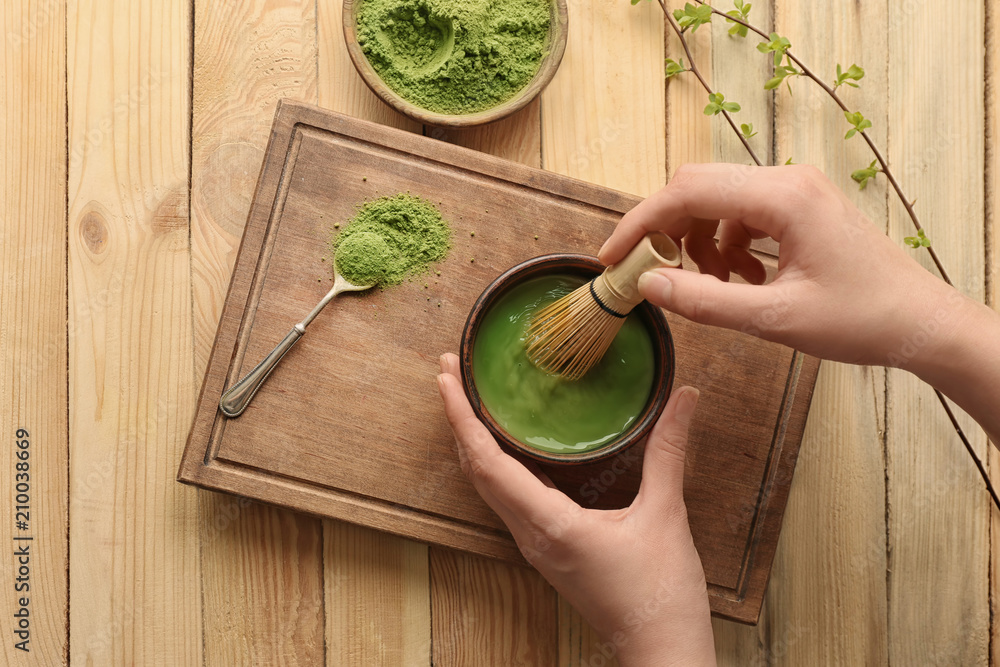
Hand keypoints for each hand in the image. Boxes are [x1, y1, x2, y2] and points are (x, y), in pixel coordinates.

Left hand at [437, 353, 716, 666]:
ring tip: (466, 399)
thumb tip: (685, 397)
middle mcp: (531, 534)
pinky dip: (494, 463)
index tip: (446, 377)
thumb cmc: (660, 594)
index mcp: (550, 524)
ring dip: (472, 440)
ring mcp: (535, 544)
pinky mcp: (547, 548)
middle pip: (476, 470)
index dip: (462, 416)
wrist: (660, 649)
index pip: (487, 462)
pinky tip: (504, 443)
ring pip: (487, 486)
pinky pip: (507, 498)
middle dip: (458, 419)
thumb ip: (669, 451)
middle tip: (449, 372)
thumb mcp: (666, 514)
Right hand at [599, 163, 970, 367]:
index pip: (687, 192)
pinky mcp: (801, 207)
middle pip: (698, 188)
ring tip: (714, 287)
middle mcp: (788, 181)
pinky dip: (727, 246)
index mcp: (783, 197)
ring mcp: (796, 191)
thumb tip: (647, 287)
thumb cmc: (862, 320)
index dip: (640, 224)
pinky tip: (743, 283)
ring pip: (718, 202)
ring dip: (700, 243)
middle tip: (652, 274)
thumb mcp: (774, 320)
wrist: (921, 324)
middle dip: (667, 231)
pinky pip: (743, 215)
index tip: (611, 257)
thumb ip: (705, 302)